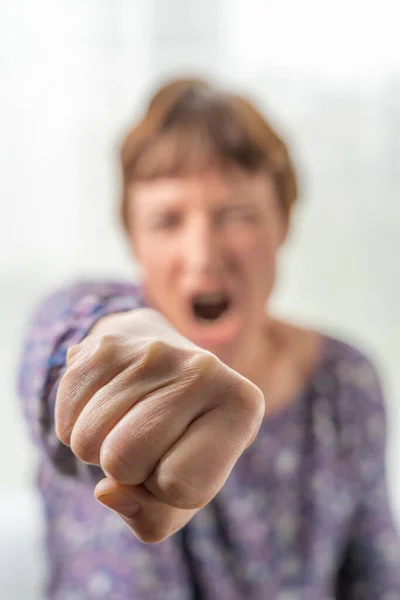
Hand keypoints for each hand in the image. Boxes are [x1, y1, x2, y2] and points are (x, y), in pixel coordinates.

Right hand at [55, 308, 264, 541]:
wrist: (160, 360)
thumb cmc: (180, 436)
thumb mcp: (187, 489)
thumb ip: (154, 518)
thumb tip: (106, 491)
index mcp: (242, 405)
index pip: (183, 486)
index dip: (167, 489)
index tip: (177, 461)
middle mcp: (204, 368)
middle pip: (125, 461)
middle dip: (127, 469)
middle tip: (147, 440)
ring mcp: (152, 350)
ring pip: (88, 441)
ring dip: (99, 447)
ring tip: (128, 418)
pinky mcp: (105, 344)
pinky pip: (66, 419)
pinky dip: (77, 425)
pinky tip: (106, 402)